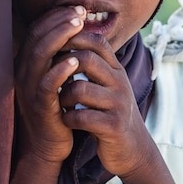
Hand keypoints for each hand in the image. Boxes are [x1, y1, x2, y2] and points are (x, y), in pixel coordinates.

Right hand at [13, 5, 85, 173]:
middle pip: (36, 37)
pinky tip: (75, 60)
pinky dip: (60, 70)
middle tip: (80, 11)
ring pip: (39, 55)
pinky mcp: (39, 106)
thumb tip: (75, 28)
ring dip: (59, 37)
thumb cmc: (56, 106)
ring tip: (78, 25)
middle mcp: (22, 72)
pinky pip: (47, 84)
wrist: (48, 144)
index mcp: (26, 63)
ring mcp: (29, 89)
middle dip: (58, 20)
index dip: (55, 16)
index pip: (37, 30)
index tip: (76, 8)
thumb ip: (59, 55)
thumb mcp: (55, 76)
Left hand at [58, 32, 160, 178]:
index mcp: (116, 69)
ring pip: (80, 89)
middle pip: (86, 59)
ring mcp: (118, 104)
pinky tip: (66, 120)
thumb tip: (66, 36)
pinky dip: (68, 118)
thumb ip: (93, 63)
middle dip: (62, 67)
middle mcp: (120, 82)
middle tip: (50, 77)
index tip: (53, 45)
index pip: (96, 41)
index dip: (73, 38)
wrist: (132, 147)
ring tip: (60, 103)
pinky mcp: (114, 126)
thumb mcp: (106, 83)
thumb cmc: (109, 111)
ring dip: (62, 97)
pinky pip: (82, 116)